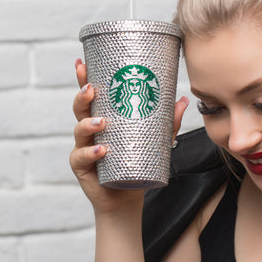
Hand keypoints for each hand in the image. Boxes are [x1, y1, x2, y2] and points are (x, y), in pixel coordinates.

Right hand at [69, 59, 189, 213]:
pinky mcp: (82, 167)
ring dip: (88, 124)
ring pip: (79, 131)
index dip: (84, 79)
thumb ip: (166, 124)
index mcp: (102, 118)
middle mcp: (89, 131)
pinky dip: (91, 153)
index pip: (91, 95)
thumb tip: (182, 101)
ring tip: (101, 123)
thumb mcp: (154, 143)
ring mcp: (83, 148)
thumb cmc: (136, 165)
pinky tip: (101, 150)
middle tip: (91, 89)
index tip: (81, 63)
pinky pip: (82, 157)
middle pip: (80, 108)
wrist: (126, 198)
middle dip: (82, 96)